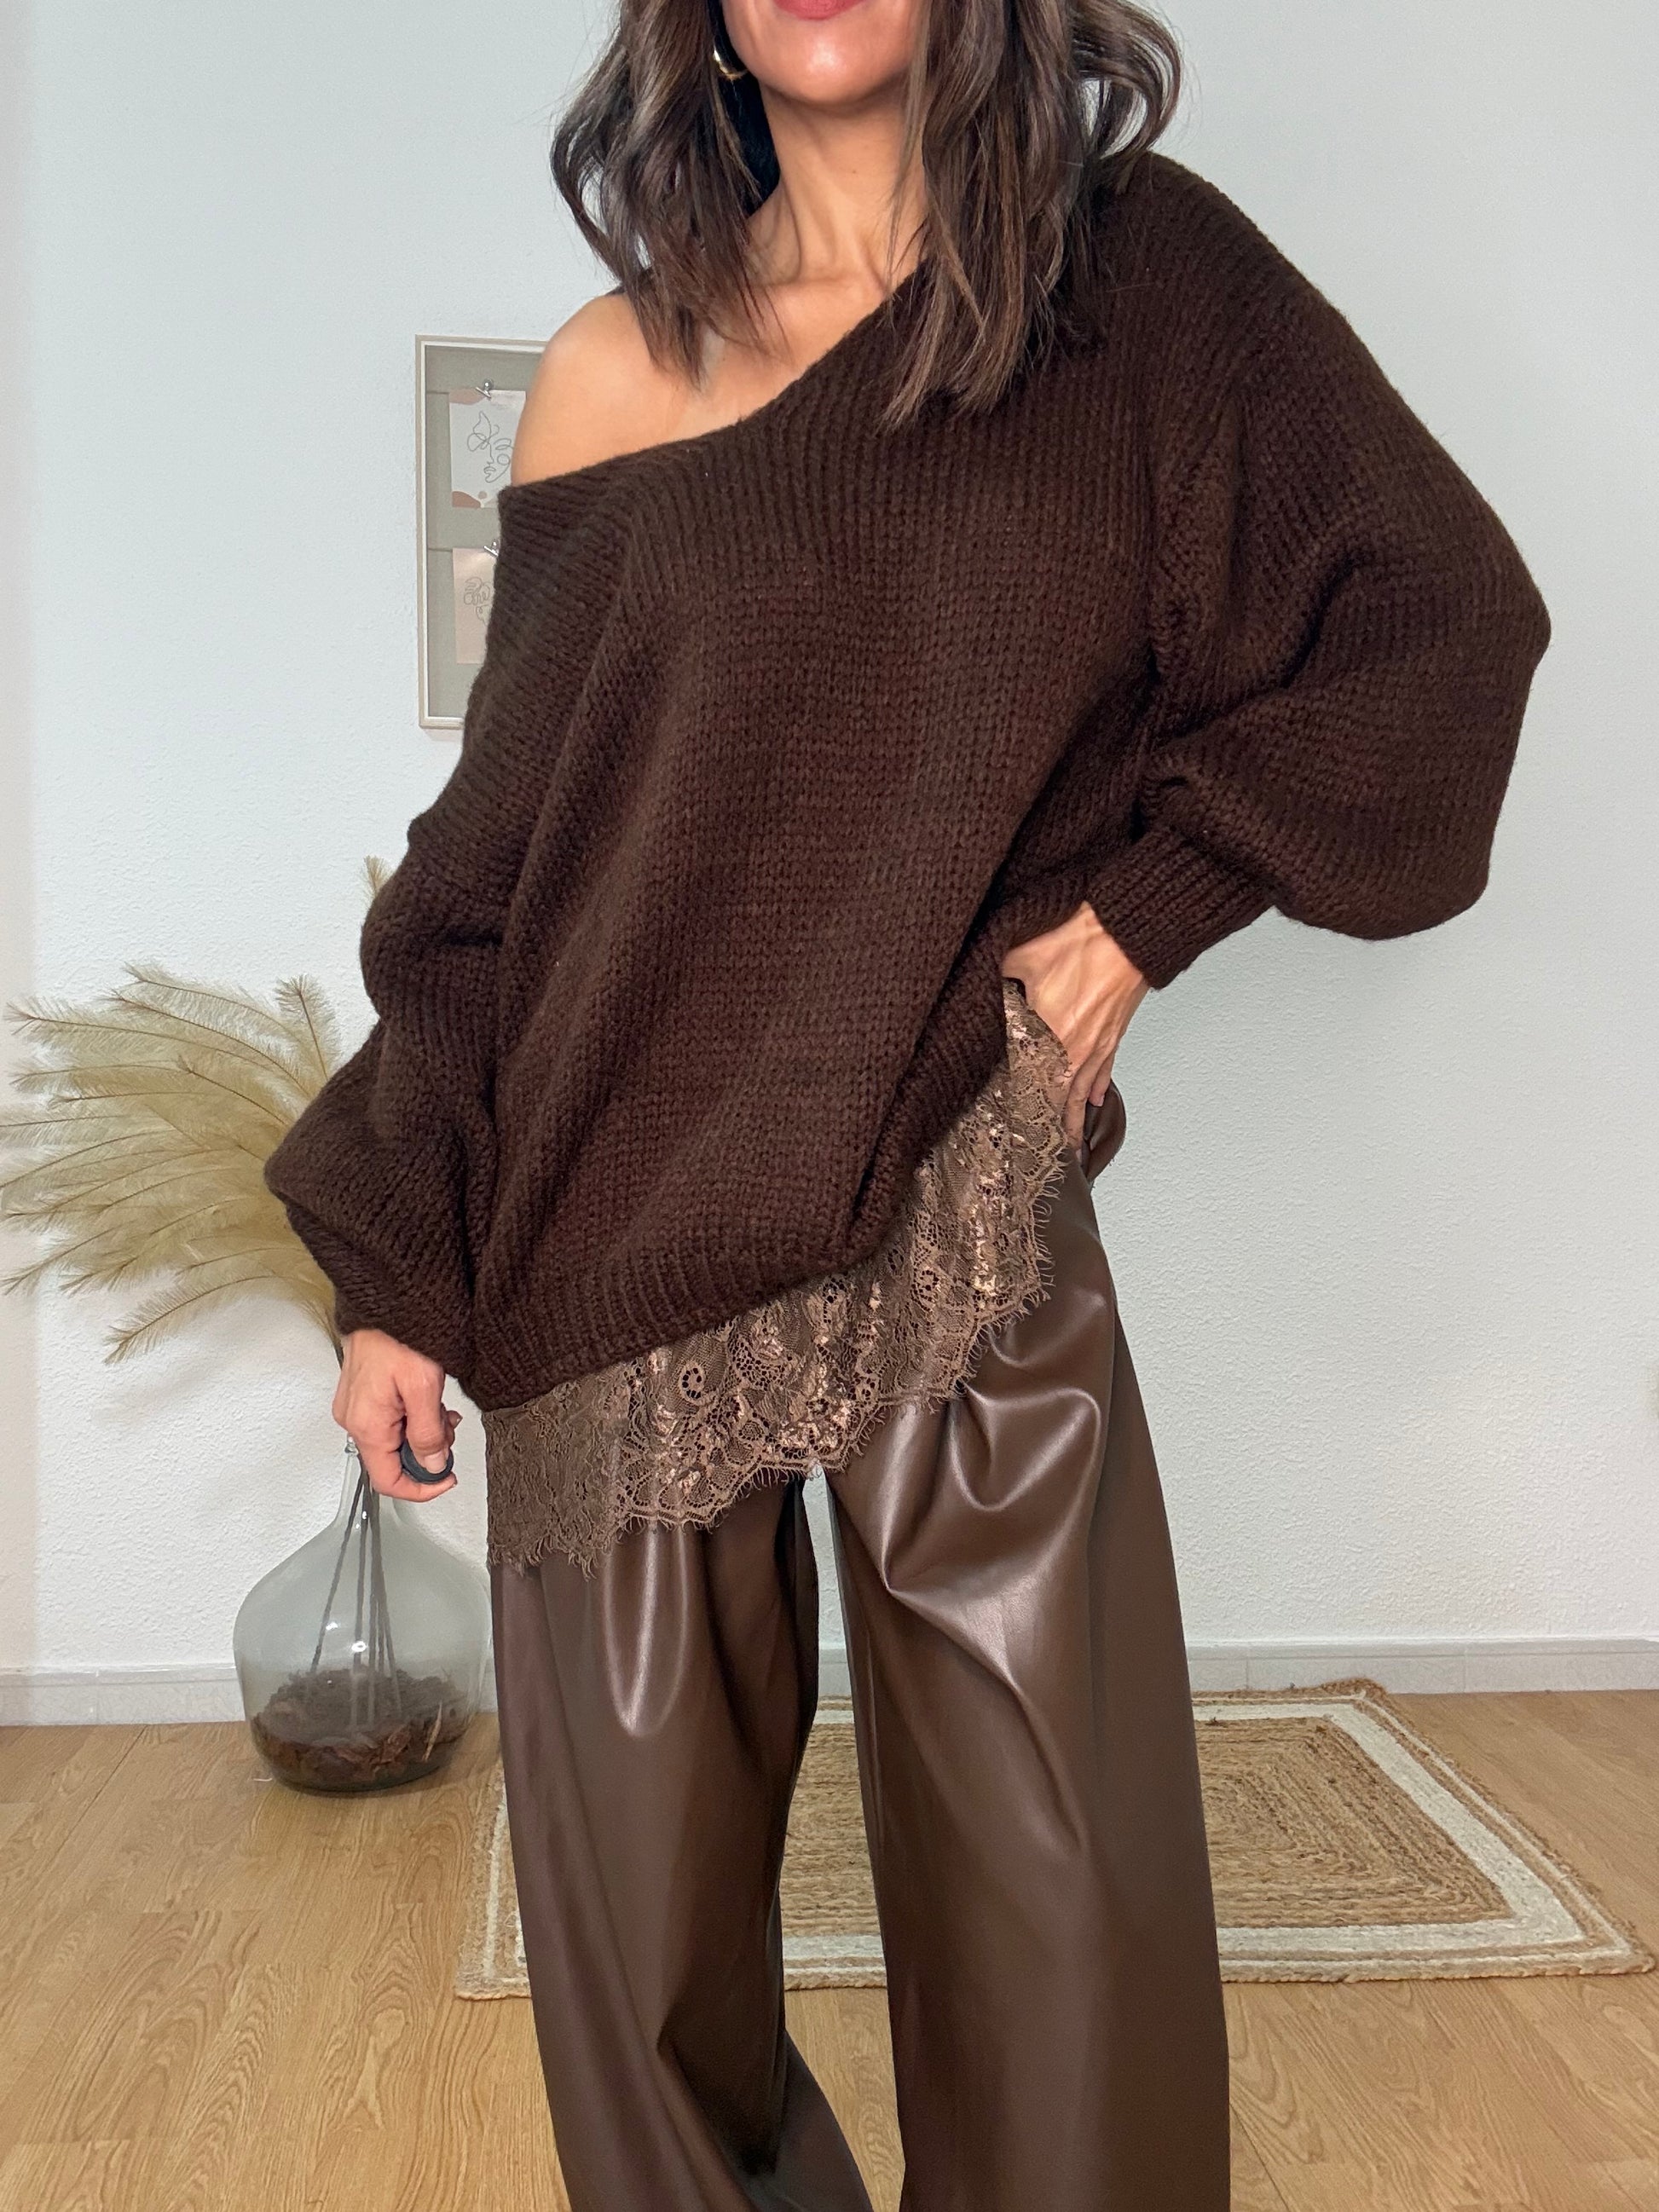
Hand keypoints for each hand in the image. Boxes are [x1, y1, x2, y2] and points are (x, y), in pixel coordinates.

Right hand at [332, 1329, 461, 1500]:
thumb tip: (432, 1465)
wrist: (385, 1299)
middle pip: (392, 1460)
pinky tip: (427, 1400)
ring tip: (440, 1407)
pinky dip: (412, 1417)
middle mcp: (354, 1419)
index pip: (388, 1481)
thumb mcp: (424, 1388)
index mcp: (366, 1425)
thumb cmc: (399, 1333)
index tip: (446, 1479)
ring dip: (422, 1432)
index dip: (421, 1488)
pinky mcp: (361, 1393)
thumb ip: (428, 1434)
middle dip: (426, 1452)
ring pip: (393, 1440)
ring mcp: (355, 1405)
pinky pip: (388, 1419)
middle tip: (449, 1429)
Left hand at [1000, 901, 1149, 1146]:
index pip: (1035, 1090)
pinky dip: (1098, 1086)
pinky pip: (1104, 1068)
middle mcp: (1077, 1049)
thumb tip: (969, 982)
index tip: (1018, 1141)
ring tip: (1070, 1143)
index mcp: (1052, 1037)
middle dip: (1054, 1131)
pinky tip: (1096, 1100)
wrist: (1129, 927)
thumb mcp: (1021, 955)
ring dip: (1076, 1116)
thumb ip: (993, 975)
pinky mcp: (1115, 1031)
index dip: (1026, 1118)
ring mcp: (1099, 1042)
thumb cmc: (1081, 940)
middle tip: (1047, 1158)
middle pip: (1062, 1102)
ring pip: (1084, 1091)